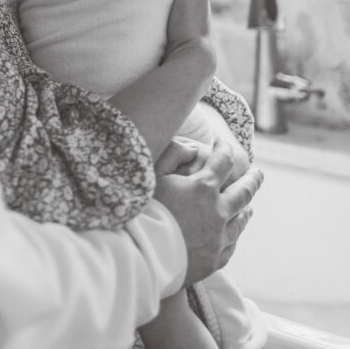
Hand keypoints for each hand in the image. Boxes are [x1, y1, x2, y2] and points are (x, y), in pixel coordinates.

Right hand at [154, 139, 263, 285]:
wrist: (144, 254)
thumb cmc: (145, 210)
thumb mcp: (154, 173)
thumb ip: (174, 153)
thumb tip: (193, 148)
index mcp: (203, 187)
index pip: (223, 161)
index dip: (224, 149)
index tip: (223, 144)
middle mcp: (218, 211)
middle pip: (243, 192)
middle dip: (252, 180)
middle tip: (259, 174)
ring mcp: (218, 238)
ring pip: (240, 221)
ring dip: (246, 210)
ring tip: (250, 207)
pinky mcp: (214, 260)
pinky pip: (231, 246)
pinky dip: (234, 235)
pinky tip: (233, 234)